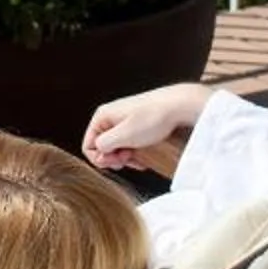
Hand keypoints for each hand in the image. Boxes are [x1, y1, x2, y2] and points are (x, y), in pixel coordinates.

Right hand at [82, 83, 212, 173]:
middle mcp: (110, 117)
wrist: (178, 106)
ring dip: (125, 157)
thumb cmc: (153, 117)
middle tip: (129, 160)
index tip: (118, 162)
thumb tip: (98, 152)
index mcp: (102, 116)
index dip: (102, 159)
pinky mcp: (135, 125)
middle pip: (102, 147)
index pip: (88, 146)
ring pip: (115, 147)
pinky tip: (143, 155)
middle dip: (114, 158)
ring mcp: (122, 121)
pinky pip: (127, 143)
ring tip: (138, 158)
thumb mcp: (124, 135)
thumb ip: (104, 145)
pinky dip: (133, 153)